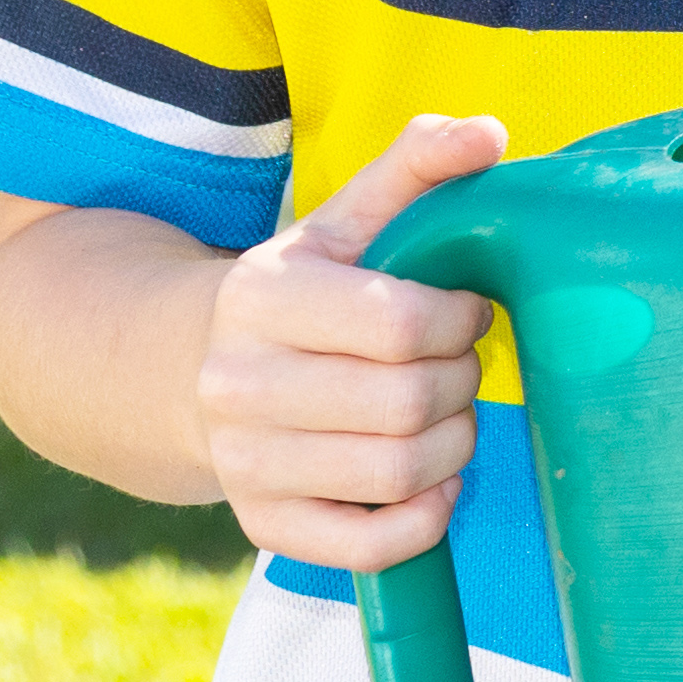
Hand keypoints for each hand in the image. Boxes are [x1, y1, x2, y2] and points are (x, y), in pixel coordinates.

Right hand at [196, 114, 503, 570]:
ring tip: (449, 414)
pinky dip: (424, 519)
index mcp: (265, 298)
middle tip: (459, 365)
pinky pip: (370, 548)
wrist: (193, 373)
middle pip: (407, 403)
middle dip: (461, 382)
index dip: (461, 320)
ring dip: (455, 445)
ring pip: (399, 473)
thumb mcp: (347, 219)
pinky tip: (433, 479)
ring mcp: (246, 463)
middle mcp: (239, 385)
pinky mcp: (263, 525)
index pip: (401, 323)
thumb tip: (489, 133)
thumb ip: (417, 165)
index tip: (466, 311)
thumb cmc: (305, 291)